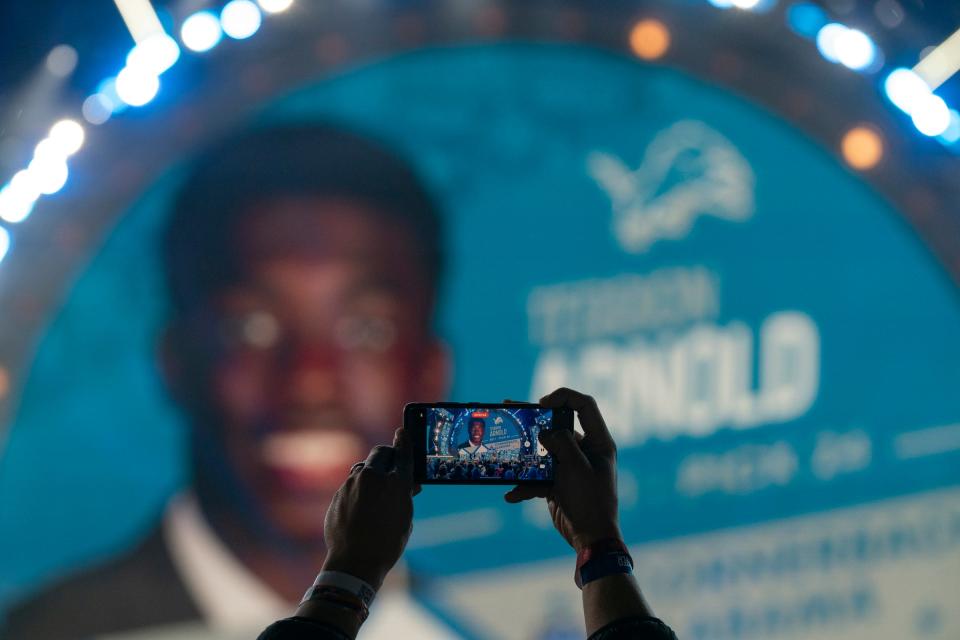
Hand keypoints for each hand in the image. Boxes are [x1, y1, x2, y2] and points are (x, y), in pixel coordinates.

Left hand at [321, 428, 419, 588]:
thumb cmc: (387, 544)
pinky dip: (358, 491)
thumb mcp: (405, 519)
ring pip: (363, 470)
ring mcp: (352, 484)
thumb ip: (404, 496)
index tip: (403, 432)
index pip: (403, 454)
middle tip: (392, 467)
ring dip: (371, 476)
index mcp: (396, 483)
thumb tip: (405, 484)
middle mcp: (373, 478)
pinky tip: (360, 511)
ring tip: (376, 496)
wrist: (354, 562)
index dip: (405, 441)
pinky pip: (351, 486)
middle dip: (387, 457)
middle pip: (380, 454)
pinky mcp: (338, 495)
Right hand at [505, 388, 620, 550]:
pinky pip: (538, 477)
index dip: (564, 397)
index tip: (542, 403)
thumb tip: (545, 434)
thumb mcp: (576, 467)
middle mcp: (585, 451)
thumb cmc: (590, 501)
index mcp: (598, 442)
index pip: (584, 406)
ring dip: (525, 454)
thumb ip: (561, 443)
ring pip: (543, 452)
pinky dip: (525, 485)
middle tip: (511, 409)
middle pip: (557, 426)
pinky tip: (512, 494)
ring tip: (503, 447)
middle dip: (534, 420)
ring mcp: (570, 467)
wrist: (591, 539)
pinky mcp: (558, 483)